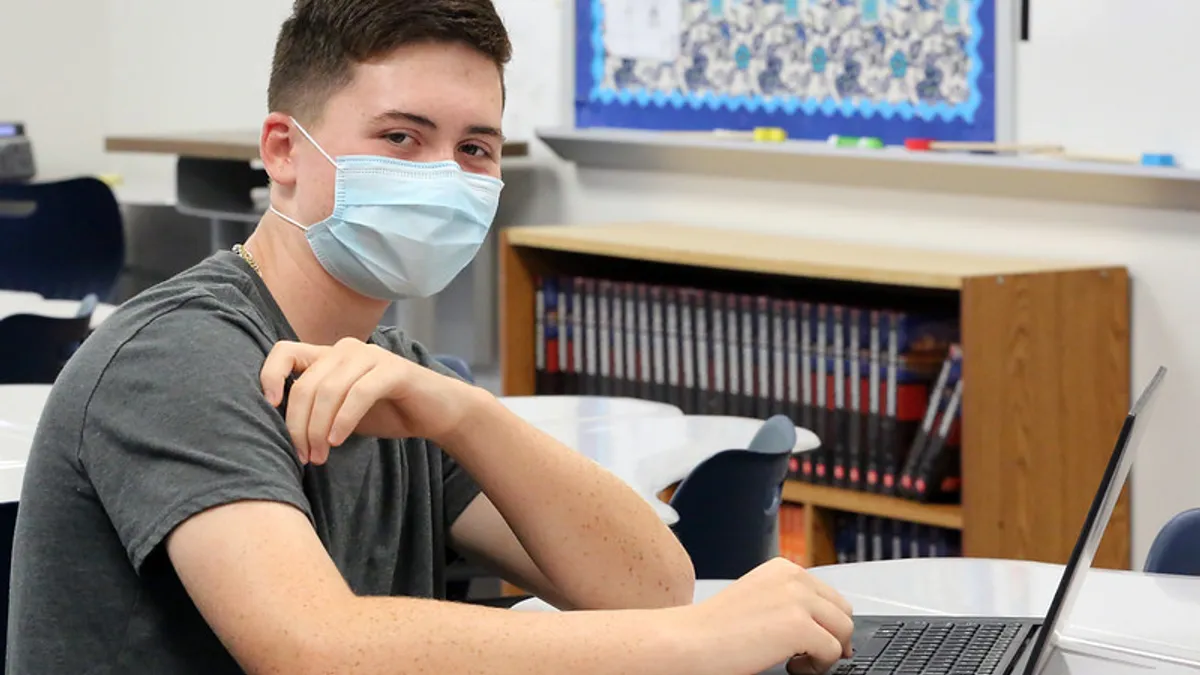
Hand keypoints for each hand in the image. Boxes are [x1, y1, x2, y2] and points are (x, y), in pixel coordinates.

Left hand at [260, 338, 475, 463]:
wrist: (438, 413)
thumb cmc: (387, 412)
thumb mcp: (341, 411)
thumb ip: (314, 409)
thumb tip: (278, 430)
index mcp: (329, 355)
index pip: (284, 351)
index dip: (269, 376)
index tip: (271, 408)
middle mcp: (346, 349)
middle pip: (305, 385)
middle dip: (298, 426)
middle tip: (304, 456)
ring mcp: (371, 356)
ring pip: (328, 391)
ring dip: (318, 430)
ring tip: (320, 456)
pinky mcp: (394, 370)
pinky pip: (358, 394)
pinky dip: (343, 421)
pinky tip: (338, 441)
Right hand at [682, 558, 853, 674]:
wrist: (687, 641)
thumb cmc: (713, 629)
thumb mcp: (758, 599)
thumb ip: (788, 601)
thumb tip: (823, 624)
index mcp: (783, 568)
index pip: (829, 595)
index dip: (827, 624)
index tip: (817, 642)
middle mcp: (793, 578)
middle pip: (843, 611)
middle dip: (832, 636)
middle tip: (809, 656)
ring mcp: (798, 599)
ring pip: (844, 631)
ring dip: (826, 652)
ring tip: (795, 662)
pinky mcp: (799, 626)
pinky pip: (832, 651)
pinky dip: (817, 667)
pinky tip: (789, 667)